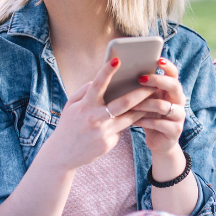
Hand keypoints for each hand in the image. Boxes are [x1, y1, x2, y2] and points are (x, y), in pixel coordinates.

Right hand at [46, 57, 152, 171]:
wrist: (62, 155)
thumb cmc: (68, 125)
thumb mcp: (71, 106)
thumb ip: (85, 91)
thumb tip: (99, 80)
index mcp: (85, 106)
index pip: (97, 85)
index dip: (106, 72)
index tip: (117, 60)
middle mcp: (95, 118)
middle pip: (123, 103)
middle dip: (141, 92)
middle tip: (153, 84)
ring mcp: (103, 132)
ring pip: (129, 118)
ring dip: (142, 108)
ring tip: (153, 99)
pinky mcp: (109, 143)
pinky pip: (120, 130)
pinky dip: (123, 124)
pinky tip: (126, 122)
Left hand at [132, 58, 185, 155]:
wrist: (158, 142)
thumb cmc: (149, 116)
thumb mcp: (146, 101)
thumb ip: (142, 89)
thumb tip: (123, 72)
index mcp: (172, 91)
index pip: (174, 74)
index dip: (168, 66)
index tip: (157, 59)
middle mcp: (179, 101)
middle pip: (174, 85)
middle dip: (158, 80)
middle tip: (141, 79)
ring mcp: (179, 116)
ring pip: (163, 106)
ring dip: (145, 104)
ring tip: (131, 106)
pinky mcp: (175, 131)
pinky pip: (159, 124)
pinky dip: (145, 121)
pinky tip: (133, 121)